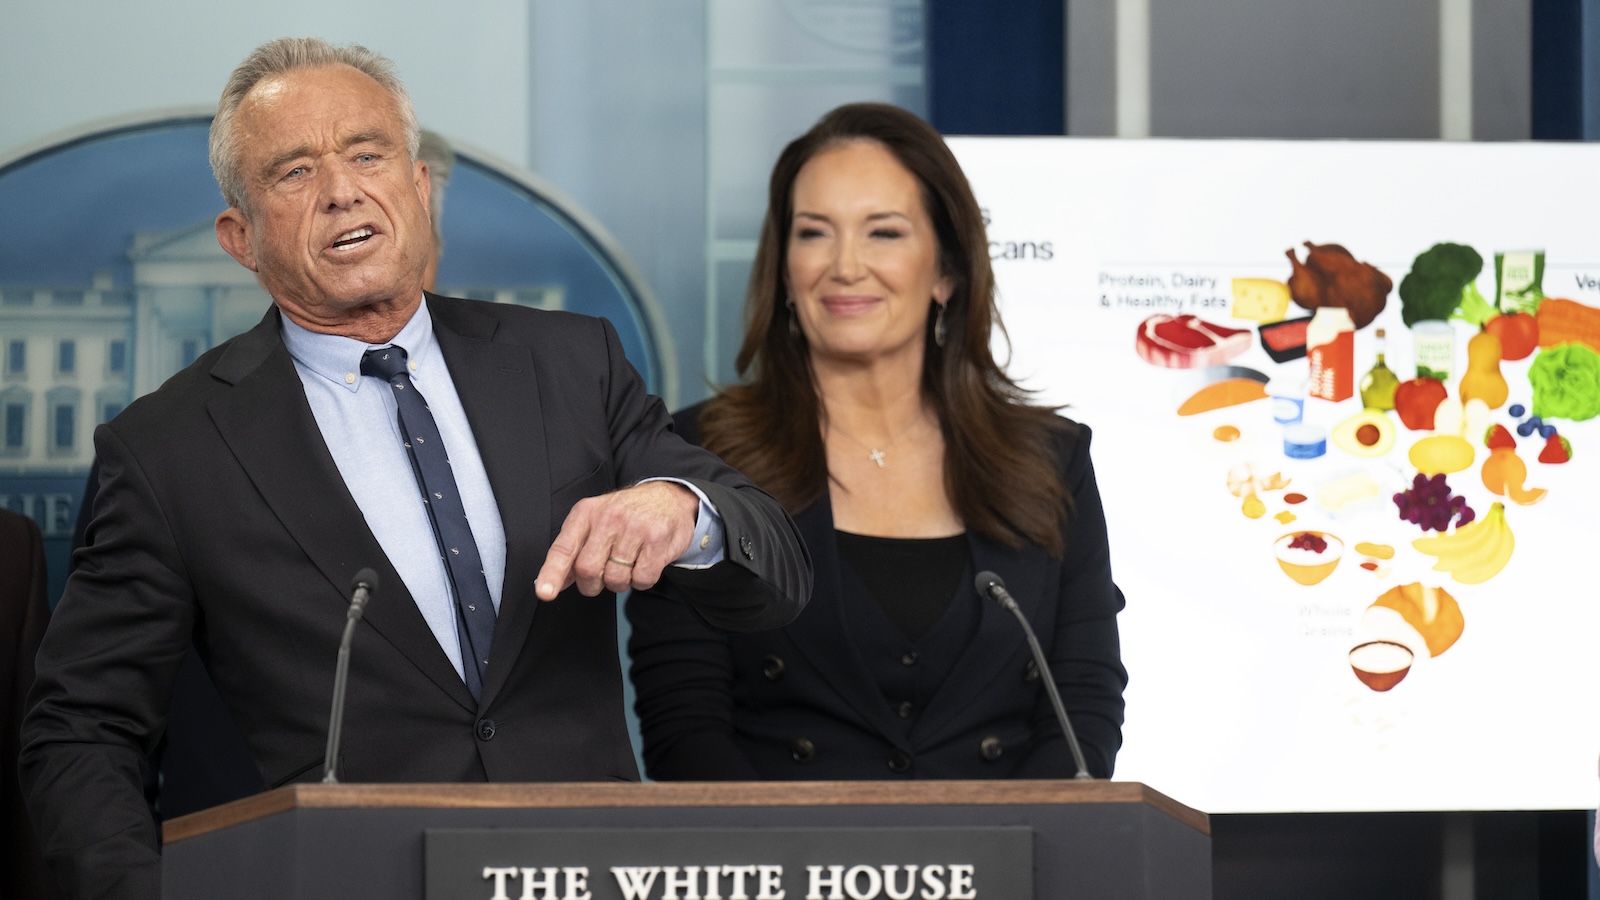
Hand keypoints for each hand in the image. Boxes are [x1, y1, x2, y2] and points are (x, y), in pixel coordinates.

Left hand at [535, 481, 699, 599]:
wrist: (669, 498)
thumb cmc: (628, 514)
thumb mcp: (595, 522)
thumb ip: (574, 551)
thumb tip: (556, 581)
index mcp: (586, 513)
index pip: (563, 548)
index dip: (552, 573)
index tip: (545, 593)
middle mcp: (608, 518)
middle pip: (588, 570)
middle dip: (593, 584)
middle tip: (603, 575)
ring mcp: (634, 528)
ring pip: (616, 579)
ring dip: (621, 582)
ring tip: (628, 565)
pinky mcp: (657, 539)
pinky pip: (642, 579)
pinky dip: (642, 580)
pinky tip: (644, 564)